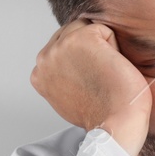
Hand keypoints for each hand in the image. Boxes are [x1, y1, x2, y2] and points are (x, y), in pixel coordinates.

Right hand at [30, 19, 151, 155]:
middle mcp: (44, 58)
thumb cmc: (102, 116)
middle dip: (90, 51)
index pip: (62, 48)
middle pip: (73, 34)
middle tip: (100, 80)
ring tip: (105, 74)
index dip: (83, 61)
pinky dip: (115, 47)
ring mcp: (60, 46)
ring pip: (87, 29)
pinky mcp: (83, 38)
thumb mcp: (68, 97)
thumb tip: (71, 63)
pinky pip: (105, 30)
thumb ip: (62, 77)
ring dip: (102, 48)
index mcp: (38, 73)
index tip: (91, 84)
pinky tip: (112, 69)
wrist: (115, 126)